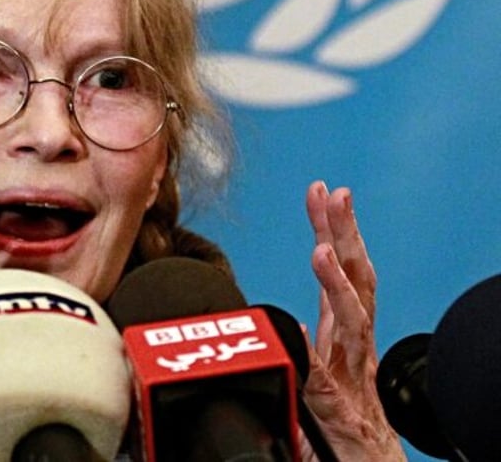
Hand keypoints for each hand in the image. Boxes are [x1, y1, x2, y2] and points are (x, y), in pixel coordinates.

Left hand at [300, 181, 404, 460]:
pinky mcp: (339, 413)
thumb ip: (290, 337)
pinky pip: (324, 383)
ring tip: (321, 250)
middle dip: (345, 234)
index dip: (333, 228)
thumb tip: (252, 307)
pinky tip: (301, 330)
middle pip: (356, 281)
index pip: (341, 269)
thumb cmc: (336, 419)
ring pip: (352, 323)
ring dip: (337, 285)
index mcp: (341, 331)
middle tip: (334, 194)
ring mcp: (350, 377)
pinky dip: (313, 357)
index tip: (320, 189)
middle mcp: (351, 347)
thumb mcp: (311, 365)